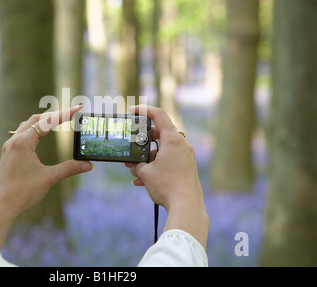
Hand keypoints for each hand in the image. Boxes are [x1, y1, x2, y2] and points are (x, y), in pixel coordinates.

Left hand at [0, 106, 93, 249]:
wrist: (1, 208)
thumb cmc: (23, 193)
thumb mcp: (49, 178)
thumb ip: (70, 168)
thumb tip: (88, 165)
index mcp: (23, 142)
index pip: (48, 122)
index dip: (65, 114)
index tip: (77, 109)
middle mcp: (14, 141)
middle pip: (37, 119)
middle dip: (54, 115)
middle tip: (70, 113)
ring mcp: (9, 147)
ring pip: (27, 125)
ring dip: (43, 121)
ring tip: (57, 120)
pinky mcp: (8, 155)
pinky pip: (21, 134)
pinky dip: (34, 130)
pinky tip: (40, 136)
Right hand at [125, 105, 208, 248]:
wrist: (186, 206)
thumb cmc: (167, 186)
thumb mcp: (145, 173)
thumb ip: (137, 164)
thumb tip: (136, 166)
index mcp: (173, 139)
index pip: (159, 115)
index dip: (144, 110)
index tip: (133, 111)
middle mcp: (182, 145)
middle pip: (159, 134)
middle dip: (142, 141)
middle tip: (130, 147)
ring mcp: (186, 157)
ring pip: (162, 150)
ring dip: (147, 158)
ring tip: (133, 169)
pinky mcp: (186, 168)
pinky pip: (168, 162)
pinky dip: (155, 167)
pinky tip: (142, 181)